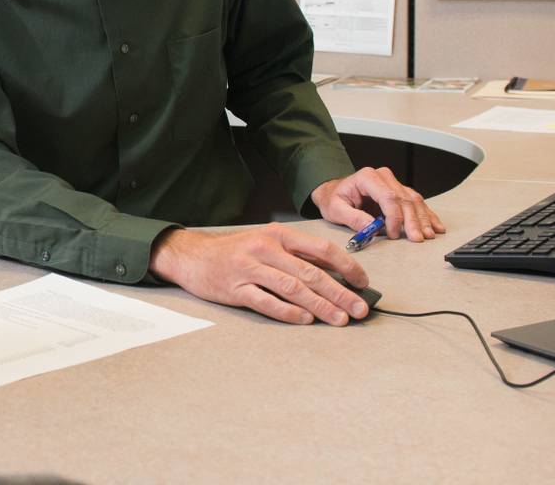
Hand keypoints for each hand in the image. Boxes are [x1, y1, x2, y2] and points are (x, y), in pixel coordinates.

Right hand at [150, 225, 369, 325]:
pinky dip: (288, 312)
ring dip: (320, 306)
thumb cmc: (236, 252)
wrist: (192, 256)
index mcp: (278, 235)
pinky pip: (266, 302)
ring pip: (292, 288)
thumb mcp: (266, 243)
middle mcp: (265, 248)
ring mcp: (249, 269)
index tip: (362, 282)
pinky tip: (306, 320)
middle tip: (360, 309)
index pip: (320, 248)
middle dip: (339, 292)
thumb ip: (297, 256)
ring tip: (340, 318)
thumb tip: (335, 275)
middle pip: (310, 272)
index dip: (346, 266)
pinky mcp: (235, 289)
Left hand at [310, 167, 445, 242]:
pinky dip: (427, 215)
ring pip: (414, 200)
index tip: (393, 234)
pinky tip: (435, 226)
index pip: (388, 196)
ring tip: (428, 235)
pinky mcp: (399, 192)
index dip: (394, 217)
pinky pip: (416, 202)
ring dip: (423, 219)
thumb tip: (372, 227)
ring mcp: (393, 183)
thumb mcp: (336, 209)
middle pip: (404, 199)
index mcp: (367, 177)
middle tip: (417, 238)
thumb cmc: (335, 198)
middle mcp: (383, 177)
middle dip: (412, 221)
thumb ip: (353, 218)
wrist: (334, 191)